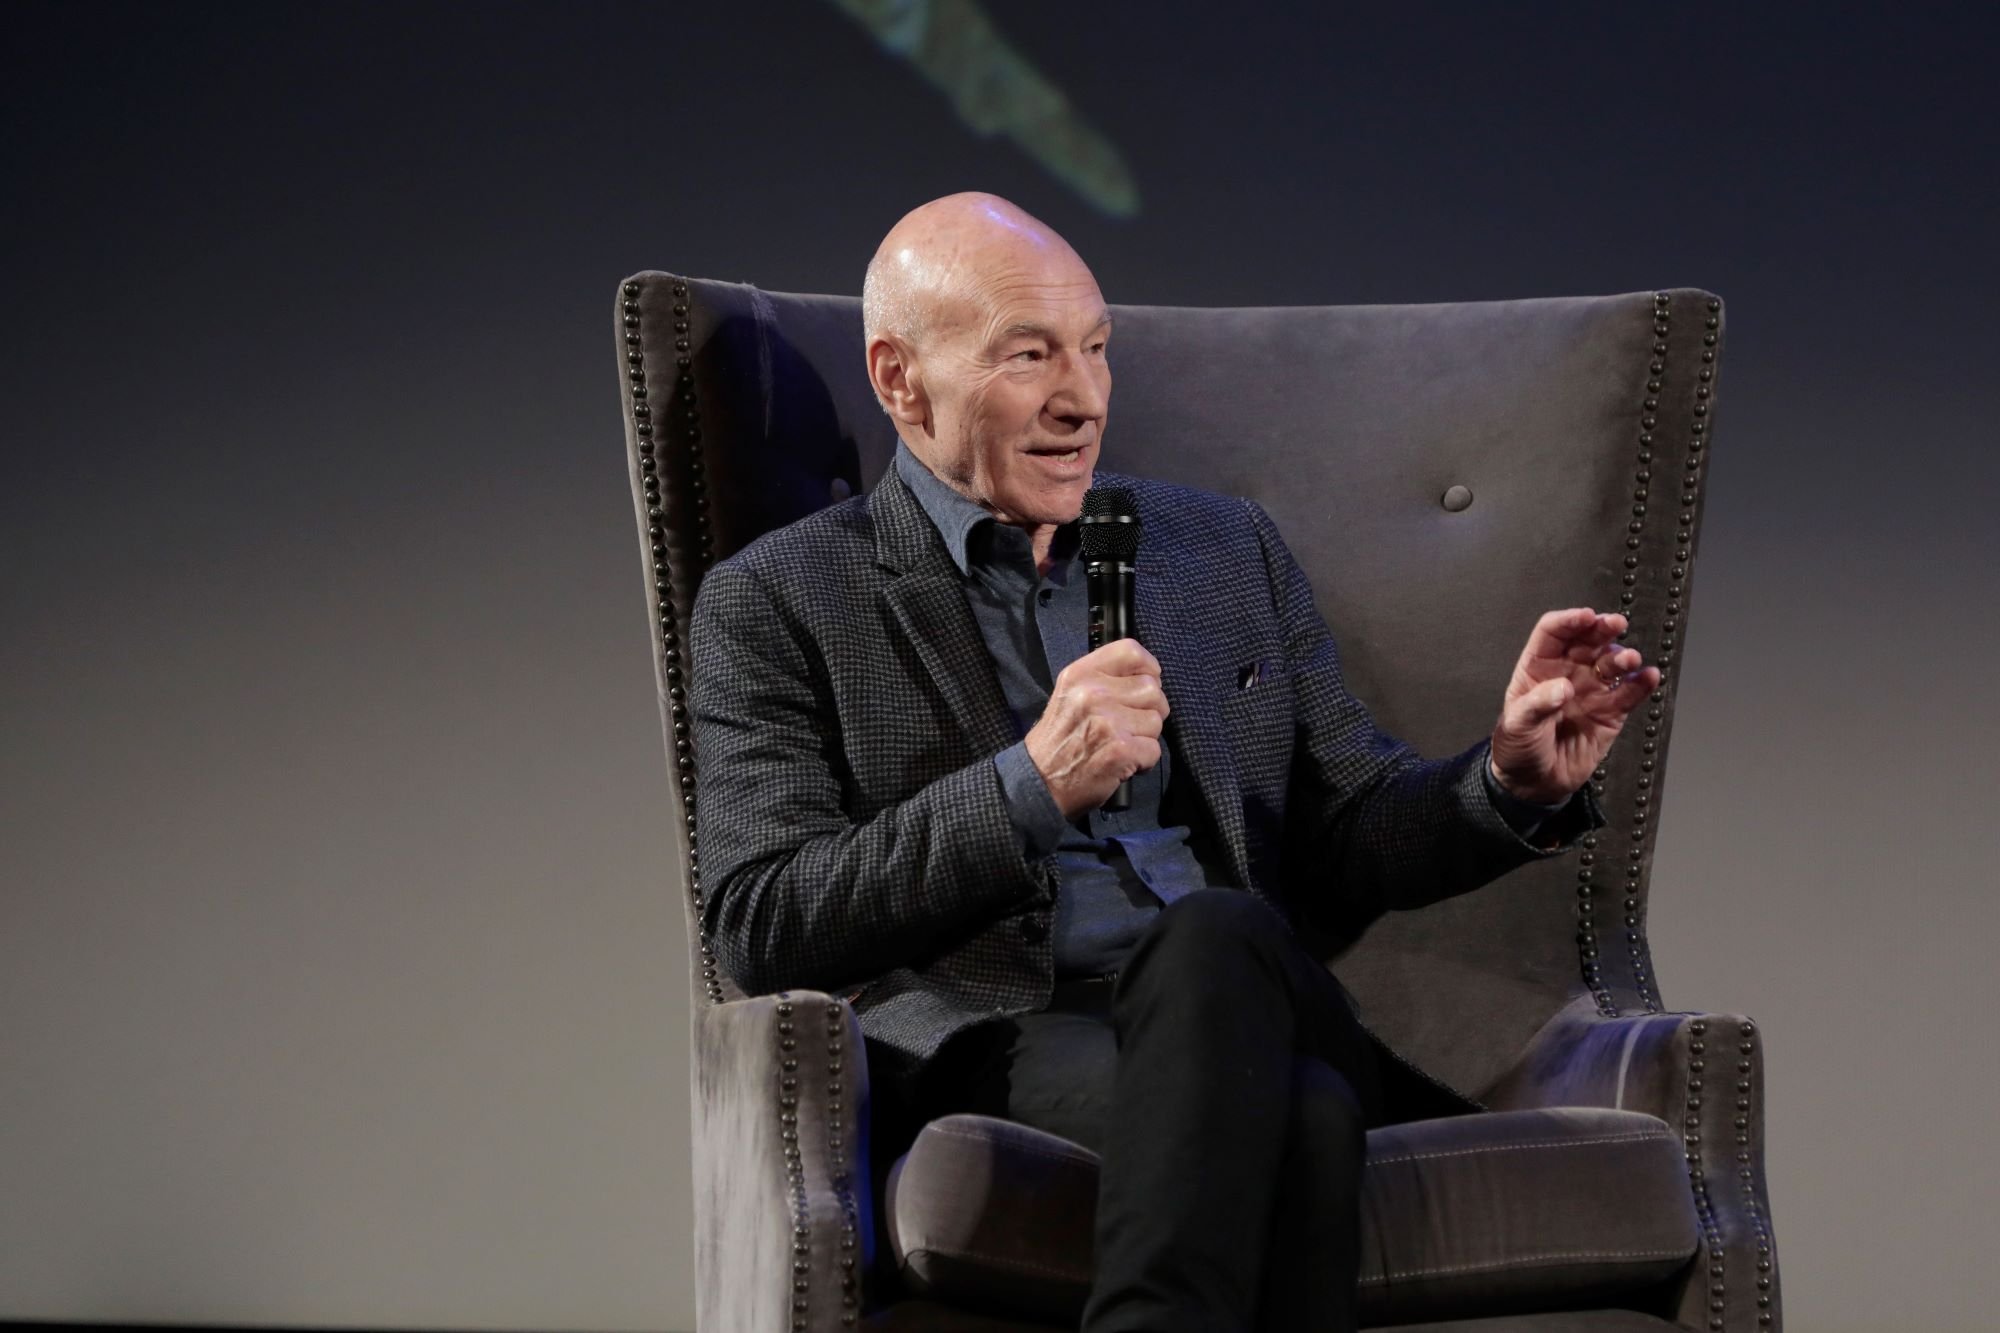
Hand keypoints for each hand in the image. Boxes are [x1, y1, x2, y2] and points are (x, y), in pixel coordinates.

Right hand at [1025, 639, 1169, 817]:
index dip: (1148, 668)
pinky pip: (1154, 749)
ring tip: (1121, 745)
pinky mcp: (1121, 750)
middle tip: (1129, 725)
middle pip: (1152, 689)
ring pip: (1156, 720)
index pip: (1132, 652)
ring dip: (1145, 737)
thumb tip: (1145, 675)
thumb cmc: (1057, 741)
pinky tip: (1122, 763)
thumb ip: (1102, 680)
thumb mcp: (1068, 695)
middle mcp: (1093, 693)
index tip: (1144, 683)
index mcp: (1080, 674)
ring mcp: (1108, 721)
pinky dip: (1143, 761)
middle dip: (1149, 709)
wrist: (1039, 783)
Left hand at [1489, 609, 1661, 805]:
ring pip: (1611, 663)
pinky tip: (1648, 676)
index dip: (1569, 621)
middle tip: (1614, 624)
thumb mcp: (1517, 725)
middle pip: (1587, 640)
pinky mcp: (1611, 712)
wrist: (1534, 783)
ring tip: (1628, 659)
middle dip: (1602, 629)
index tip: (1585, 617)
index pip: (1554, 633)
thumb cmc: (1518, 748)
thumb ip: (1537, 705)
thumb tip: (1563, 688)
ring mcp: (1591, 690)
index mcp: (1538, 668)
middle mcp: (1567, 673)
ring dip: (1622, 656)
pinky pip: (1629, 692)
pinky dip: (1641, 683)